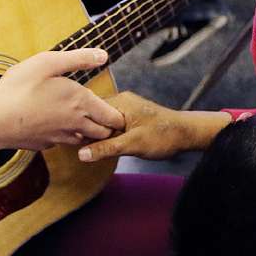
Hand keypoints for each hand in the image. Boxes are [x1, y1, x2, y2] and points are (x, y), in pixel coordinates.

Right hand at [0, 48, 124, 152]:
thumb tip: (103, 55)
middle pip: (103, 133)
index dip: (116, 113)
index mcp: (81, 103)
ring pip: (84, 139)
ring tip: (78, 116)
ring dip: (86, 131)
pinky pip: (63, 142)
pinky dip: (64, 134)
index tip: (112, 106)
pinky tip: (53, 122)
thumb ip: (78, 59)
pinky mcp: (45, 145)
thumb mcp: (48, 63)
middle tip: (99, 111)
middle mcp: (76, 124)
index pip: (113, 117)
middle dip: (105, 124)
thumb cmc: (19, 88)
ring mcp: (60, 138)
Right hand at [78, 92, 229, 161]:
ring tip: (83, 145)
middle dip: (86, 129)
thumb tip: (82, 154)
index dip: (79, 123)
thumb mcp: (132, 145)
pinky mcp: (130, 117)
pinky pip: (110, 124)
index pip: (89, 109)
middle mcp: (121, 101)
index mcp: (119, 102)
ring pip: (101, 121)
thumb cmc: (163, 136)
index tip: (68, 136)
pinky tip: (99, 145)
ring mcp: (125, 109)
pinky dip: (104, 134)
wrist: (187, 135)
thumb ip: (106, 148)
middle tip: (73, 143)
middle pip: (93, 115)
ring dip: (95, 133)